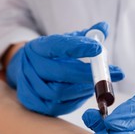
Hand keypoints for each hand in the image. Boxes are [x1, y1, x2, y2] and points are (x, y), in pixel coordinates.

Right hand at [6, 22, 123, 115]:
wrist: (25, 72)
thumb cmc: (52, 57)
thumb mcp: (65, 42)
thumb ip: (85, 35)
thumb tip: (104, 27)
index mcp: (38, 47)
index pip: (57, 45)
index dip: (78, 46)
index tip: (98, 48)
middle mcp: (30, 65)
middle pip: (61, 72)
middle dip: (87, 74)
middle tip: (110, 75)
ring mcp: (29, 86)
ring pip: (59, 92)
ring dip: (82, 89)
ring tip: (94, 84)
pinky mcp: (34, 103)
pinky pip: (58, 106)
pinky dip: (75, 101)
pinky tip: (82, 93)